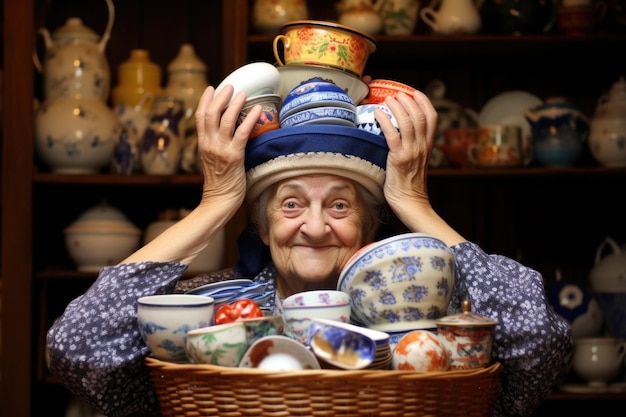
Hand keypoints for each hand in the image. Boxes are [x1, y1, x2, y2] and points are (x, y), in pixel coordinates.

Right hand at [194, 85, 261, 208]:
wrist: (219, 201)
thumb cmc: (220, 184)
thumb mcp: (211, 161)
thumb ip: (215, 147)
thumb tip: (225, 134)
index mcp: (202, 145)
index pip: (200, 117)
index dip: (205, 101)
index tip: (211, 89)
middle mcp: (209, 144)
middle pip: (211, 113)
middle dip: (220, 97)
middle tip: (230, 86)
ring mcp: (221, 149)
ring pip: (225, 119)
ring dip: (235, 104)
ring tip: (243, 94)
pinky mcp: (234, 156)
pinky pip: (242, 132)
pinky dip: (250, 119)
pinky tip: (257, 110)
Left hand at [376, 90, 437, 221]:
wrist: (410, 204)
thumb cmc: (409, 186)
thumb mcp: (416, 163)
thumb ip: (412, 148)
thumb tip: (398, 136)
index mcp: (428, 146)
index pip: (432, 118)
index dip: (424, 102)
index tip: (415, 92)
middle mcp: (422, 147)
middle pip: (419, 115)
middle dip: (408, 100)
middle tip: (397, 93)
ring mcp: (411, 152)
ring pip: (408, 121)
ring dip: (397, 107)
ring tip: (388, 99)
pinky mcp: (399, 159)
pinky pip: (392, 134)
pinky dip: (385, 120)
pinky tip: (378, 113)